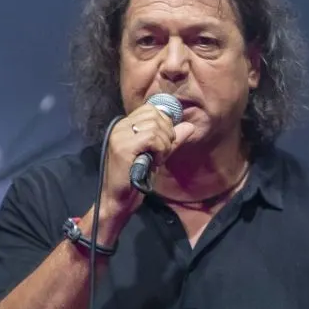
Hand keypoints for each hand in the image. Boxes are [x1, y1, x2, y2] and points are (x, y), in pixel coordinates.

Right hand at [91, 103, 196, 240]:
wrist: (119, 200)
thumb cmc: (136, 179)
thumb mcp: (158, 155)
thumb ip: (172, 140)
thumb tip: (190, 125)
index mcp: (125, 126)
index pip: (150, 109)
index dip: (165, 123)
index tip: (165, 143)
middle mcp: (120, 127)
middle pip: (154, 114)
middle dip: (166, 132)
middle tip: (162, 152)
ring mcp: (120, 136)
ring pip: (155, 125)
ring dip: (163, 144)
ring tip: (156, 159)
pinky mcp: (123, 148)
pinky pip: (152, 138)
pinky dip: (160, 150)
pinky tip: (154, 162)